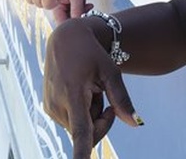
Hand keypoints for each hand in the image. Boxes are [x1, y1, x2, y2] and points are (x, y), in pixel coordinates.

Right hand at [43, 18, 142, 158]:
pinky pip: (72, 121)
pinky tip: (82, 91)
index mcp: (73, 94)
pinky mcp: (49, 108)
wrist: (67, 39)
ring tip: (90, 89)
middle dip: (102, 120)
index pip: (80, 132)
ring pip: (80, 128)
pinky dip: (82, 111)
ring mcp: (51, 107)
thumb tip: (136, 123)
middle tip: (106, 98)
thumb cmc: (92, 53)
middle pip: (88, 133)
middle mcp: (58, 104)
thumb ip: (122, 99)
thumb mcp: (111, 72)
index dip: (81, 155)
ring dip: (91, 114)